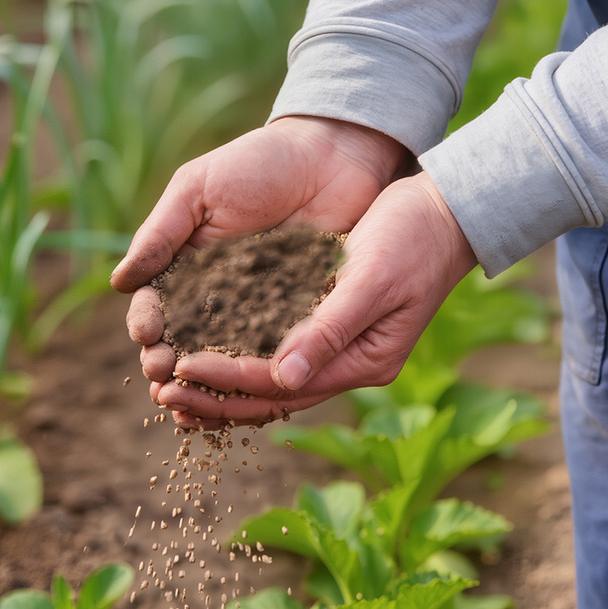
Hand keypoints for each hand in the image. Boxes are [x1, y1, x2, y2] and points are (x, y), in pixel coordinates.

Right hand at [113, 115, 408, 397]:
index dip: (148, 324)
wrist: (333, 155)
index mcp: (183, 266)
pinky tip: (247, 396)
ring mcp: (256, 312)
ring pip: (224, 358)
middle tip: (164, 379)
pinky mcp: (297, 320)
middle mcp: (214, 297)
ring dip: (206, 383)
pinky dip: (258, 378)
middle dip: (169, 364)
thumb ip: (162, 233)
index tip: (146, 337)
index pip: (156, 305)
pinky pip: (273, 355)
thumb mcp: (199, 188)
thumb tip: (119, 281)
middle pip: (184, 342)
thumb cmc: (260, 162)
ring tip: (195, 400)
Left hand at [151, 171, 476, 427]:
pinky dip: (237, 357)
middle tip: (162, 396)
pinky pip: (274, 351)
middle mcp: (347, 364)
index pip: (284, 384)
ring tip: (170, 386)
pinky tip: (200, 352)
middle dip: (215, 397)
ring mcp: (338, 347)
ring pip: (268, 380)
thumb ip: (329, 330)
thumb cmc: (414, 238)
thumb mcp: (372, 280)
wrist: (446, 211)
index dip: (230, 379)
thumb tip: (282, 378)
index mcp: (364, 362)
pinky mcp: (325, 322)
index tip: (183, 367)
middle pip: (271, 395)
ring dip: (220, 386)